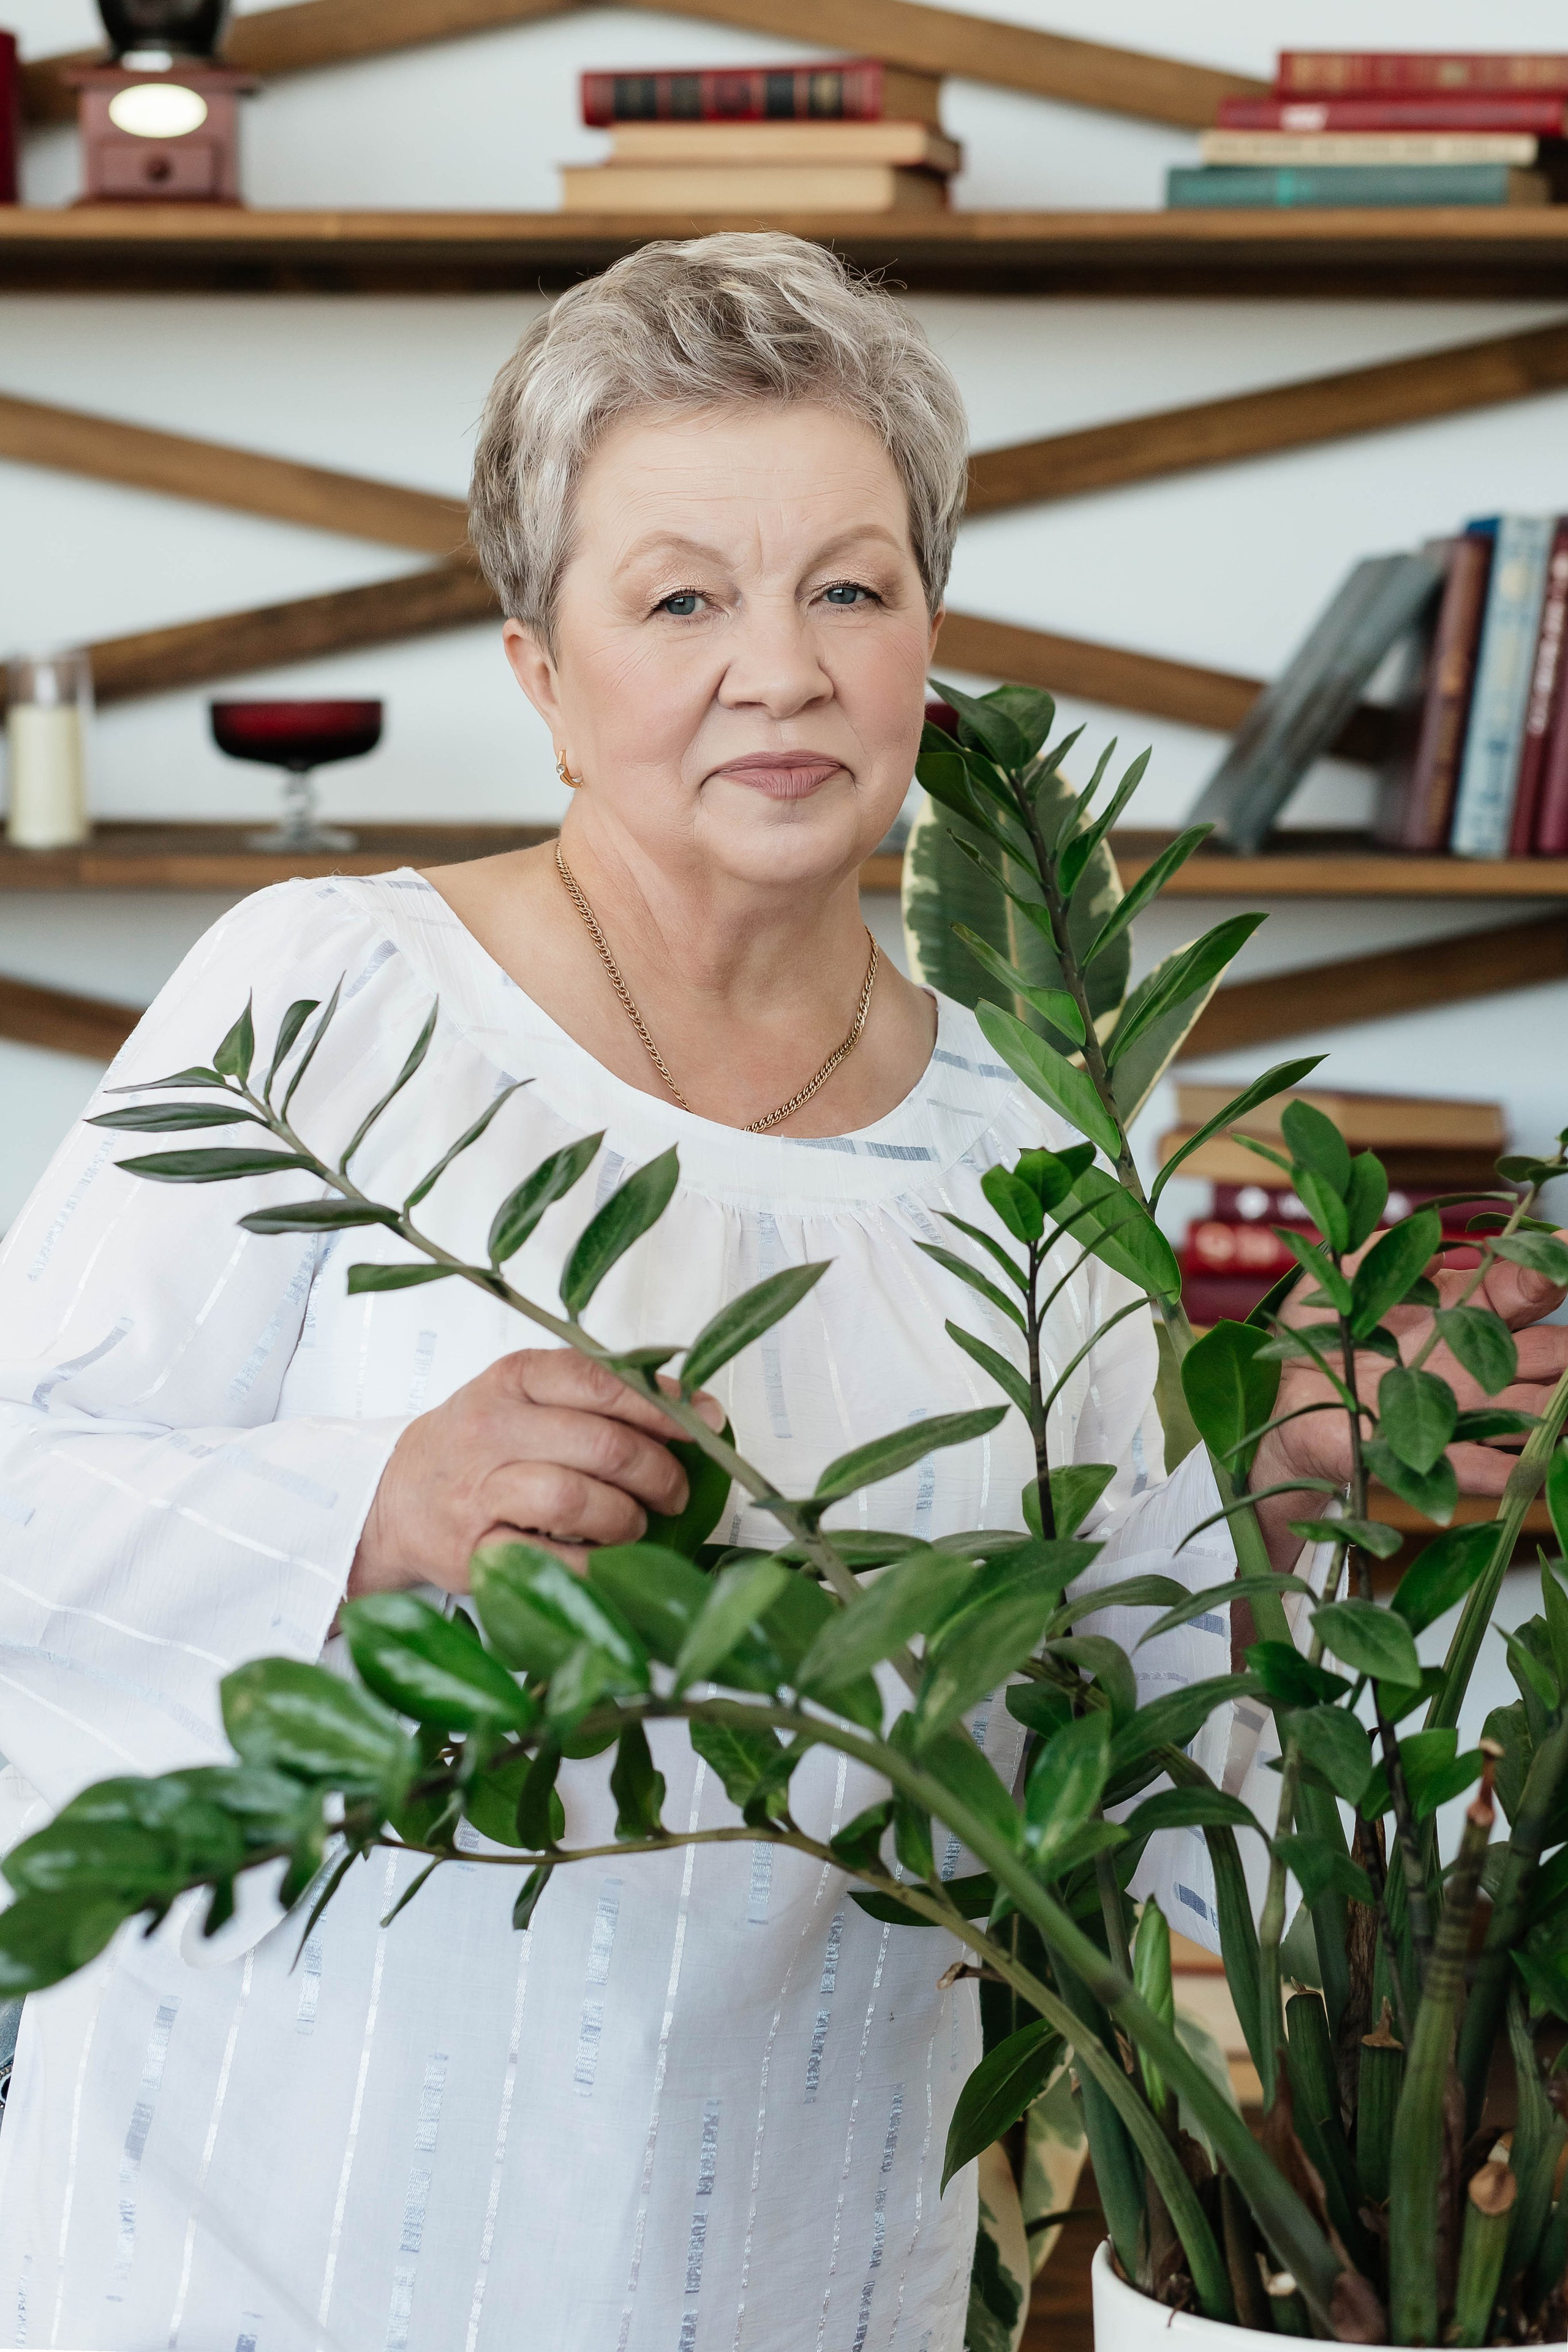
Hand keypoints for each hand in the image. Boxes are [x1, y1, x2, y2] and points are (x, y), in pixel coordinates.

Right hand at [350, 1348, 723, 1594]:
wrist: (395, 1501)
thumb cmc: (482, 1448)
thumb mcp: (531, 1400)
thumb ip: (606, 1397)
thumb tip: (701, 1410)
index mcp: (514, 1379)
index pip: (599, 1381)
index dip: (661, 1407)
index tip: (701, 1426)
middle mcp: (491, 1428)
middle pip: (599, 1444)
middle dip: (656, 1472)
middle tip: (674, 1492)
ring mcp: (478, 1491)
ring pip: (574, 1499)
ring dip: (625, 1519)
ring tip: (635, 1525)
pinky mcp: (474, 1551)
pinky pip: (552, 1560)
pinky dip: (594, 1565)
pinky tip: (605, 1559)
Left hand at [1248, 1228, 1567, 1573]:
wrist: (1283, 1395)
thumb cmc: (1322, 1329)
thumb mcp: (1343, 1274)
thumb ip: (1388, 1247)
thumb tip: (1441, 1241)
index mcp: (1463, 1311)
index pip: (1526, 1288)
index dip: (1551, 1269)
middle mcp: (1477, 1362)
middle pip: (1552, 1353)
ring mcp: (1463, 1410)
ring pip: (1532, 1411)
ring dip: (1555, 1409)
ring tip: (1563, 1406)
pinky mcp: (1434, 1454)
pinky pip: (1481, 1466)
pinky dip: (1508, 1470)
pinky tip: (1529, 1468)